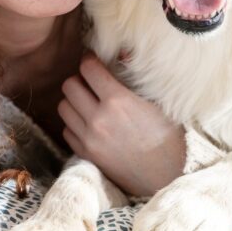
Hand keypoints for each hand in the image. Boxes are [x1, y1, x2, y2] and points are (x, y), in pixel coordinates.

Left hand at [58, 52, 184, 196]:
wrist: (166, 178)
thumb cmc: (168, 138)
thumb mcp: (158, 103)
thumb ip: (135, 78)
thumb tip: (121, 52)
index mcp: (118, 100)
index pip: (87, 68)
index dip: (90, 61)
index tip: (94, 62)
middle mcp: (98, 118)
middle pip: (69, 85)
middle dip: (79, 80)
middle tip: (91, 84)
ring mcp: (89, 138)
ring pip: (63, 107)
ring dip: (73, 102)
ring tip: (88, 103)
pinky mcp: (85, 155)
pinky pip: (67, 131)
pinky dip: (74, 124)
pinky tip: (89, 124)